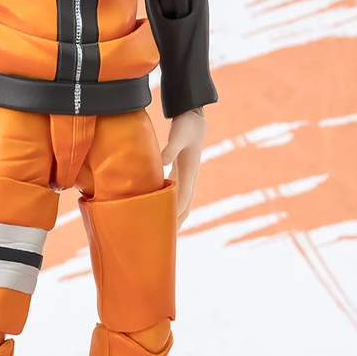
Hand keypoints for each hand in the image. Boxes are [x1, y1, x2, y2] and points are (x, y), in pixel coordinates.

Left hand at [161, 110, 205, 229]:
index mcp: (190, 170)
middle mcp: (190, 176)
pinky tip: (164, 210)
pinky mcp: (182, 171)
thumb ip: (170, 148)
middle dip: (177, 221)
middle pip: (185, 205)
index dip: (176, 213)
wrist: (194, 116)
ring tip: (166, 232)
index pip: (184, 197)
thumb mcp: (178, 134)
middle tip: (167, 240)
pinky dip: (172, 204)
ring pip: (183, 201)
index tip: (168, 227)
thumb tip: (162, 162)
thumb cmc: (186, 124)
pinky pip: (178, 193)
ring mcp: (187, 175)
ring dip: (176, 216)